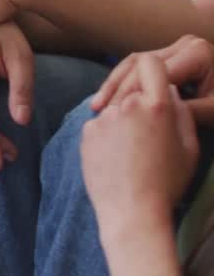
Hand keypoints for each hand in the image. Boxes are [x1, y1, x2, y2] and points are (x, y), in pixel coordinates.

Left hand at [82, 54, 198, 233]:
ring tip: (132, 149)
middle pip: (130, 87)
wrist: (132, 211)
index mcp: (157, 106)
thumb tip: (169, 91)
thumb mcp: (189, 147)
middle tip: (148, 128)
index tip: (156, 84)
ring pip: (114, 106)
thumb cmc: (168, 182)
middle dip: (139, 100)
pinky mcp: (85, 132)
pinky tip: (116, 156)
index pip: (150, 64)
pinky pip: (99, 123)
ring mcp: (102, 118)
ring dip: (122, 117)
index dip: (154, 70)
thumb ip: (181, 112)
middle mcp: (126, 105)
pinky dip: (107, 133)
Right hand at [93, 35, 213, 110]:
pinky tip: (110, 100)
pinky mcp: (172, 57)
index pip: (155, 71)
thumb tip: (154, 115)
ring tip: (99, 107)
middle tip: (100, 111)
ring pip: (134, 64)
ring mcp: (177, 48)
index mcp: (196, 52)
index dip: (132, 93)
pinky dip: (124, 84)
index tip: (115, 113)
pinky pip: (140, 68)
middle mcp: (185, 44)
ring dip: (115, 85)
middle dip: (118, 87)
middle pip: (139, 63)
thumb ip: (186, 111)